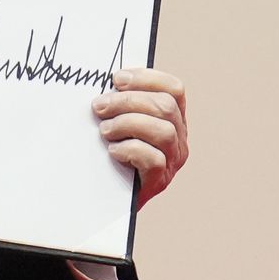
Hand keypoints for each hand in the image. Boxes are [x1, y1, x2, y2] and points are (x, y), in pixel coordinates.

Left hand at [92, 68, 186, 208]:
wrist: (107, 201)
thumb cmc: (111, 157)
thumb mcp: (120, 125)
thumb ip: (122, 106)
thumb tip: (106, 85)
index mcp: (173, 119)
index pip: (174, 89)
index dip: (147, 78)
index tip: (117, 79)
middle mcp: (179, 139)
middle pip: (165, 107)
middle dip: (128, 101)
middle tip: (99, 106)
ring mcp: (172, 161)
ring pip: (163, 131)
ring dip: (128, 124)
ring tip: (105, 131)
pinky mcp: (160, 181)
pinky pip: (154, 159)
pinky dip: (130, 149)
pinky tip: (112, 151)